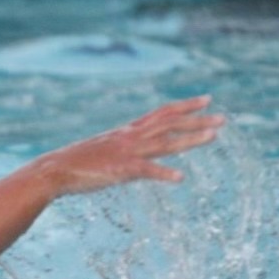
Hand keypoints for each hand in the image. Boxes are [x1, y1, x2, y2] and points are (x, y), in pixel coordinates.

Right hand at [40, 95, 224, 195]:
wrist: (54, 170)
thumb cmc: (78, 163)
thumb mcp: (106, 150)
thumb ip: (126, 149)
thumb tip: (142, 156)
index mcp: (128, 131)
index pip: (162, 113)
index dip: (186, 106)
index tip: (207, 99)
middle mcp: (130, 137)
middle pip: (170, 124)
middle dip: (198, 120)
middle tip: (224, 118)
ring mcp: (126, 152)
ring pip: (165, 143)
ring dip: (190, 139)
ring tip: (214, 136)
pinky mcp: (119, 170)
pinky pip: (145, 170)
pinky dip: (163, 173)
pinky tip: (180, 178)